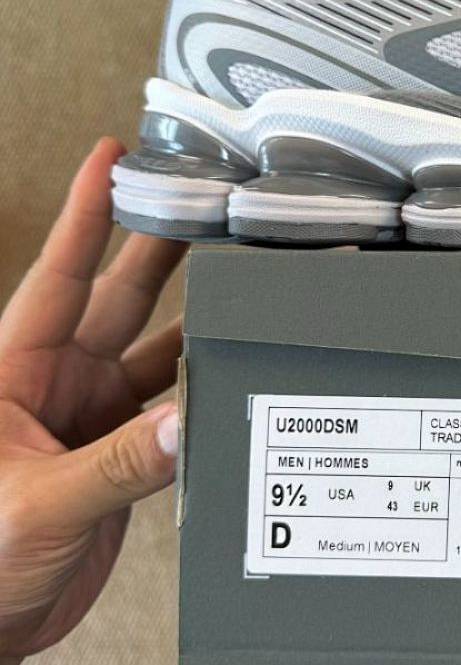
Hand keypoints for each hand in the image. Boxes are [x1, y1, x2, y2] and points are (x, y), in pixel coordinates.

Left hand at [0, 139, 185, 664]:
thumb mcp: (36, 503)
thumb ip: (118, 464)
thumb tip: (184, 422)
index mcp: (14, 372)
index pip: (58, 275)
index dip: (86, 215)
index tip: (112, 161)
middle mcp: (56, 382)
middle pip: (117, 297)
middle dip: (157, 247)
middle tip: (197, 203)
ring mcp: (92, 415)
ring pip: (152, 346)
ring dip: (191, 314)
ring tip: (235, 278)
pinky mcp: (120, 450)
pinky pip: (169, 401)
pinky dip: (200, 385)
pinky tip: (228, 370)